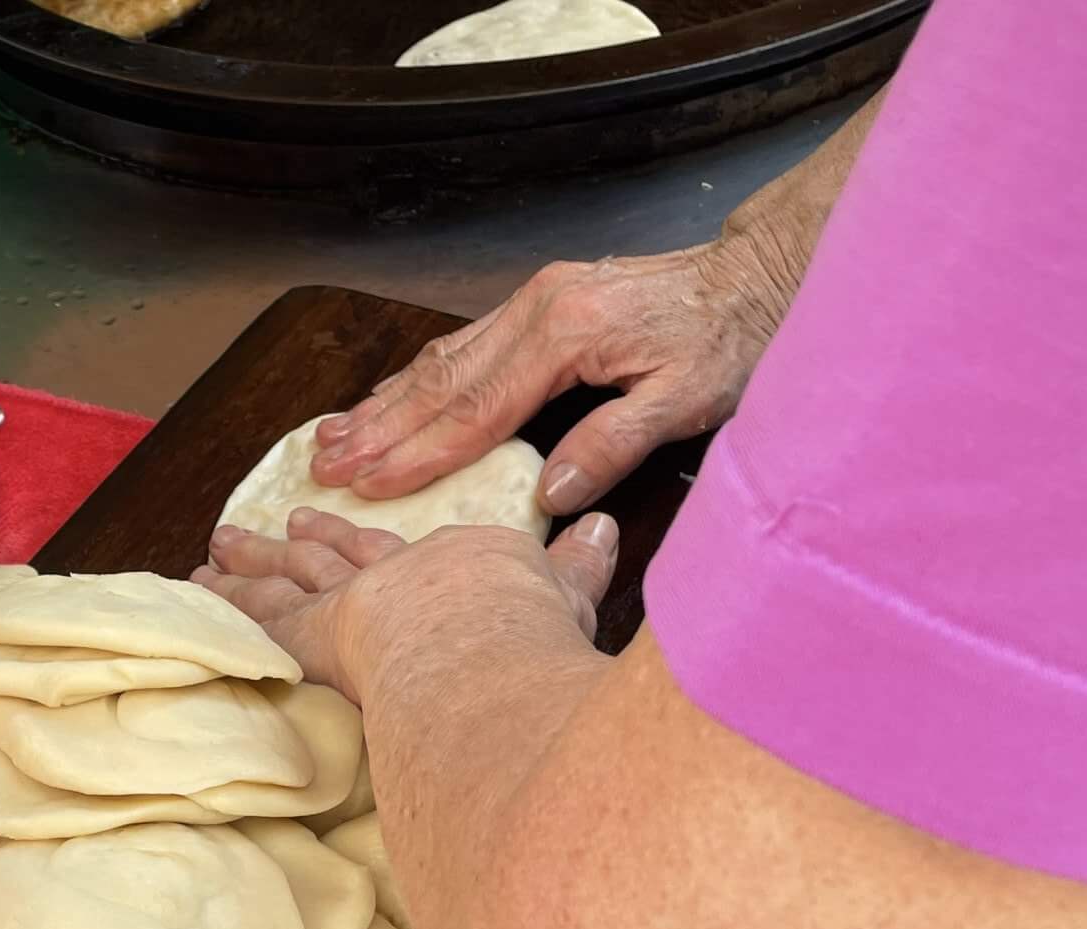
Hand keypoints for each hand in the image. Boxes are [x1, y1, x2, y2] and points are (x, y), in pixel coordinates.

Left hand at [193, 506, 619, 701]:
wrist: (479, 631)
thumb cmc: (529, 628)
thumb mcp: (568, 595)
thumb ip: (582, 566)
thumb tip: (603, 527)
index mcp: (446, 570)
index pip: (397, 555)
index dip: (364, 543)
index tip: (340, 527)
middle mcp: (387, 578)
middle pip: (335, 556)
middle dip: (305, 541)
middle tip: (275, 527)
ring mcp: (341, 600)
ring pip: (287, 577)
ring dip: (253, 562)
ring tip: (217, 550)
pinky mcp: (305, 628)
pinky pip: (254, 612)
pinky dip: (224, 597)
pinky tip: (195, 585)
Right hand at [306, 235, 799, 515]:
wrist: (760, 272)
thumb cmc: (732, 336)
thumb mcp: (687, 400)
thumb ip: (612, 446)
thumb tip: (547, 498)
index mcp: (565, 335)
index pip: (475, 410)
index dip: (418, 454)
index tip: (370, 485)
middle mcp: (537, 310)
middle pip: (440, 382)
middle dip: (378, 428)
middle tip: (325, 467)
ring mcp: (535, 302)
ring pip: (442, 360)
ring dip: (386, 403)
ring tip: (333, 437)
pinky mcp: (542, 303)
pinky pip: (464, 346)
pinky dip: (419, 380)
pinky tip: (391, 400)